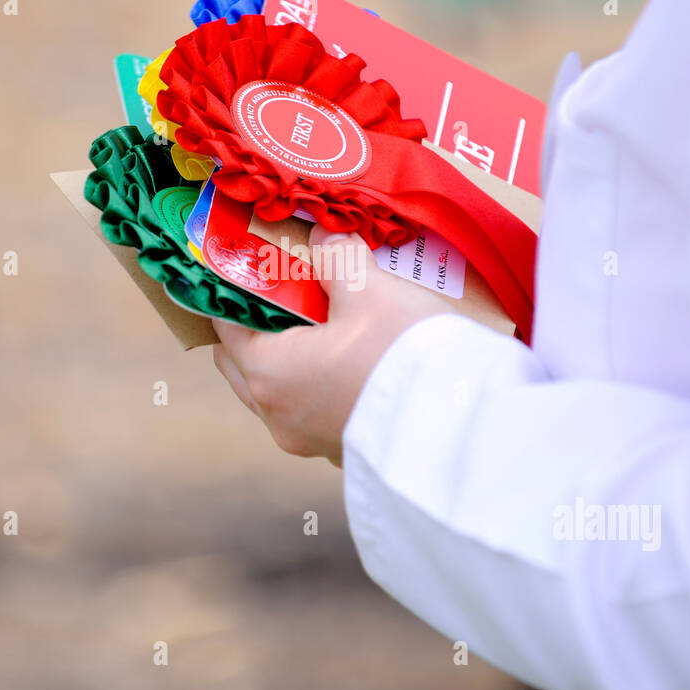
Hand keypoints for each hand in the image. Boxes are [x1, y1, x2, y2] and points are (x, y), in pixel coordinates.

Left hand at [211, 226, 452, 464]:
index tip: (247, 272)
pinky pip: (316, 413)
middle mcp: (278, 414)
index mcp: (267, 372)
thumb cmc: (403, 353)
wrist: (462, 423)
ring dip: (293, 359)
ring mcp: (310, 441)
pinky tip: (351, 361)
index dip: (233, 294)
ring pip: (281, 392)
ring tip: (326, 324)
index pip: (226, 327)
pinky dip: (321, 387)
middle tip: (287, 293)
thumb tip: (325, 237)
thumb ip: (338, 258)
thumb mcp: (369, 288)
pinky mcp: (343, 453)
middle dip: (260, 328)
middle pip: (246, 364)